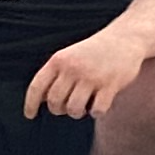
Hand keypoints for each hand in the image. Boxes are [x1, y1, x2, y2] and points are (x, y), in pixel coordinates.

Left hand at [21, 22, 150, 123]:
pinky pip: (97, 110)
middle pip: (54, 101)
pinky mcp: (110, 84)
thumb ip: (55, 75)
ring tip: (84, 106)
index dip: (30, 104)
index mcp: (59, 60)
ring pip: (73, 109)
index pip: (37, 86)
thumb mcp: (69, 56)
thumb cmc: (94, 52)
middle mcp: (73, 68)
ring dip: (77, 113)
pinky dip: (96, 112)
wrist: (125, 38)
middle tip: (67, 107)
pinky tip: (99, 105)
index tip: (29, 115)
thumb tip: (40, 100)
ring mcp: (92, 76)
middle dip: (59, 110)